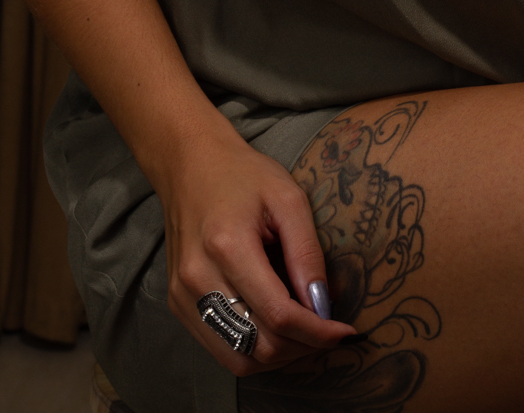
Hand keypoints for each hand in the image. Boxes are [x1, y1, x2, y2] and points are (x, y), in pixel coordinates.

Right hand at [158, 124, 356, 376]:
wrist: (190, 165)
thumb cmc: (244, 176)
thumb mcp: (288, 199)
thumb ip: (307, 253)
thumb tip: (323, 306)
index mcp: (227, 246)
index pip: (278, 315)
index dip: (317, 332)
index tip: (345, 333)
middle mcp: (198, 278)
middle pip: (259, 345)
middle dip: (302, 347)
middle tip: (328, 331)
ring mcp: (182, 296)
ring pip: (237, 359)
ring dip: (278, 356)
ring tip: (304, 334)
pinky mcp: (178, 304)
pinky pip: (220, 348)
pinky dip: (253, 348)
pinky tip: (275, 327)